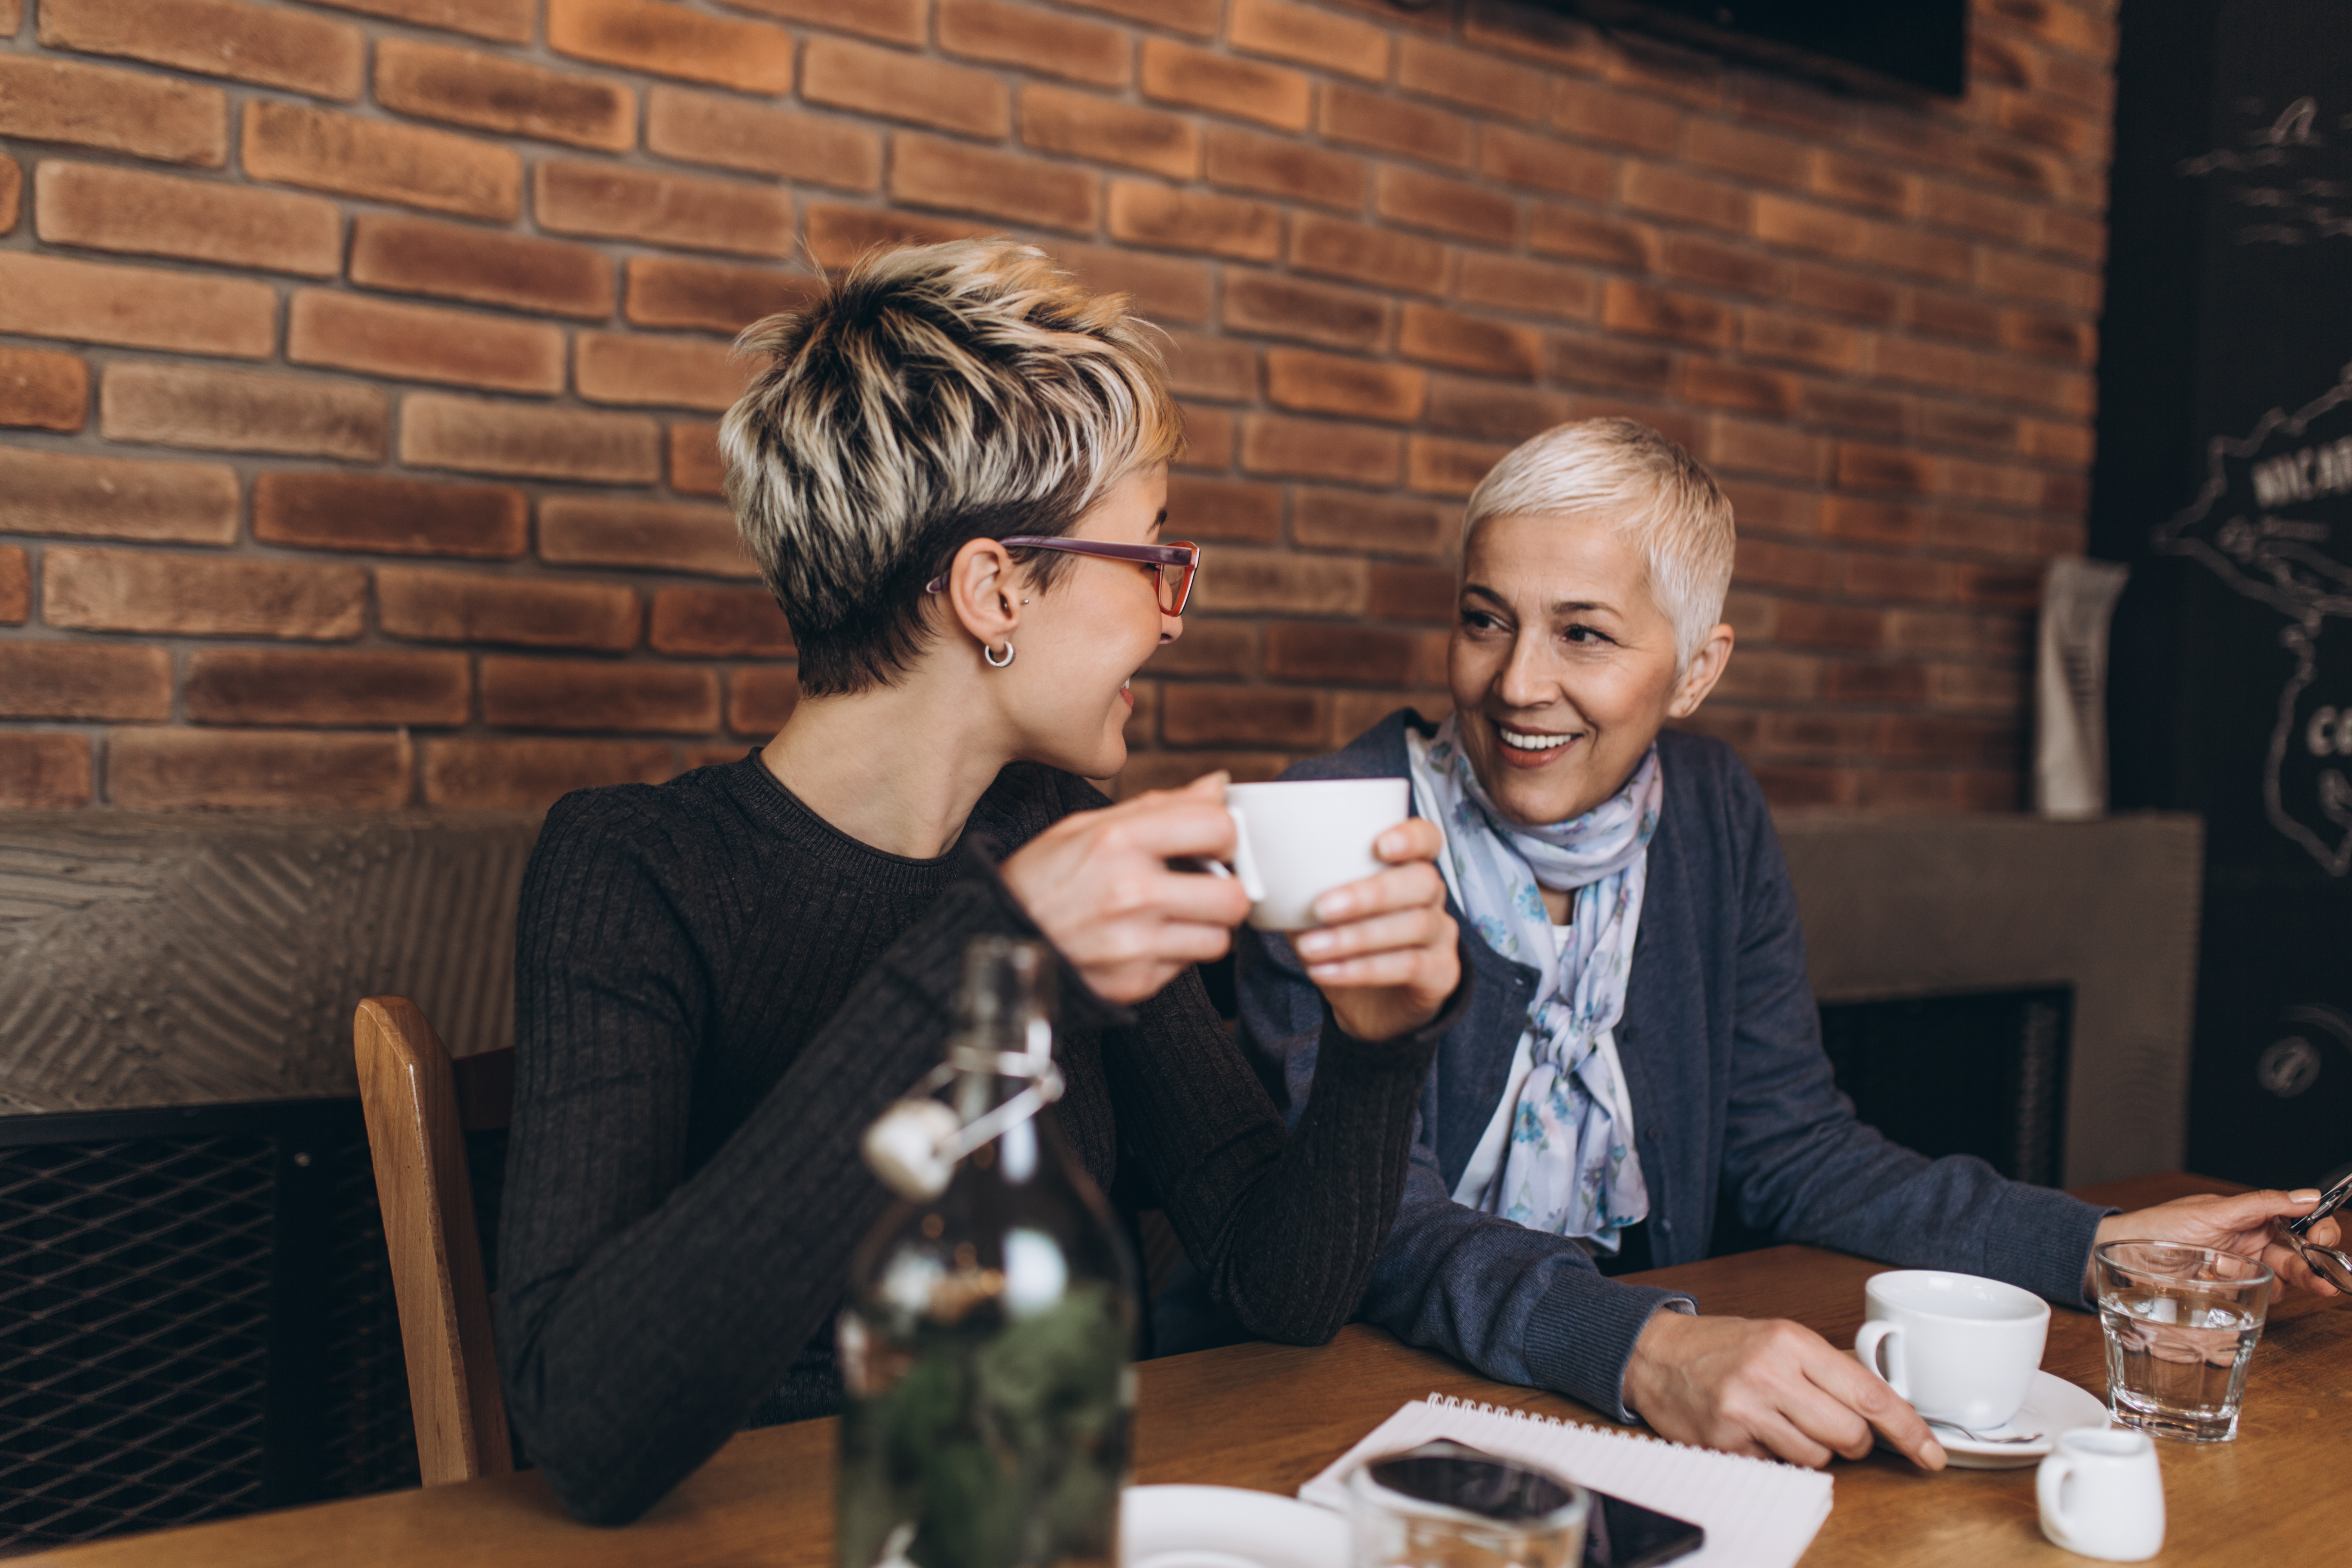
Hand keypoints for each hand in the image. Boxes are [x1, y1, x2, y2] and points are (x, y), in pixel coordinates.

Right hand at [998, 773, 1251, 1004]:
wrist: (993, 940)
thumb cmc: (1042, 878)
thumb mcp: (1086, 827)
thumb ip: (1158, 806)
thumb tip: (1218, 786)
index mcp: (1119, 841)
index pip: (1218, 828)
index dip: (1224, 835)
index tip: (1212, 842)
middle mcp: (1131, 893)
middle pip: (1234, 897)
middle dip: (1226, 891)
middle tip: (1203, 886)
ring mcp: (1134, 944)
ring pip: (1218, 940)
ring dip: (1204, 928)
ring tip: (1172, 916)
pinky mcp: (1133, 983)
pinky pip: (1185, 968)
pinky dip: (1172, 955)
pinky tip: (1141, 941)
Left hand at [1288, 817, 1459, 1041]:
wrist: (1370, 1008)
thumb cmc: (1345, 945)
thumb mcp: (1319, 914)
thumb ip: (1302, 890)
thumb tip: (1258, 872)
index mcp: (1408, 868)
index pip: (1427, 838)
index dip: (1410, 837)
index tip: (1379, 845)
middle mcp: (1432, 897)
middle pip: (1421, 881)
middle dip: (1369, 893)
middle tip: (1321, 907)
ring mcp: (1441, 936)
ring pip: (1413, 925)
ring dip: (1356, 936)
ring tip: (1311, 947)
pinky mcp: (1441, 974)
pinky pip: (1409, 966)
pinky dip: (1362, 969)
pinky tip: (1325, 972)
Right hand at [1623, 1309, 1946, 1471]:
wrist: (1655, 1354)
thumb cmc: (1723, 1347)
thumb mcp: (1780, 1339)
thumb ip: (1829, 1370)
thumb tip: (1885, 1409)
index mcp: (1792, 1342)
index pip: (1869, 1394)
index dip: (1908, 1430)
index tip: (1931, 1453)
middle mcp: (1770, 1373)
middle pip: (1850, 1435)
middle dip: (1853, 1441)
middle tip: (1831, 1426)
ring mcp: (1745, 1410)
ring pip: (1818, 1457)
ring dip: (1811, 1449)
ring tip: (1781, 1423)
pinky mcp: (1726, 1443)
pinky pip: (1779, 1468)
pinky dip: (1776, 1457)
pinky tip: (1755, 1432)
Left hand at [2088, 1189, 2345, 1297]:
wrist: (2125, 1254)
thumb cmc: (2163, 1226)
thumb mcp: (2215, 1212)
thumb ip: (2262, 1204)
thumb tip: (2308, 1195)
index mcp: (2253, 1216)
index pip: (2300, 1223)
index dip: (2318, 1232)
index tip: (2321, 1240)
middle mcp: (2253, 1242)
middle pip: (2299, 1256)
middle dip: (2313, 1268)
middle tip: (2324, 1282)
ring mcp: (2243, 1268)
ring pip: (2283, 1280)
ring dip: (2283, 1283)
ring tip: (2264, 1280)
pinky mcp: (2230, 1292)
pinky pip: (2257, 1297)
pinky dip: (2253, 1294)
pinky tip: (2230, 1284)